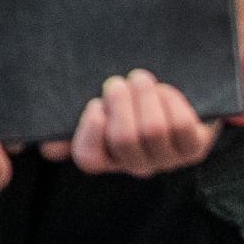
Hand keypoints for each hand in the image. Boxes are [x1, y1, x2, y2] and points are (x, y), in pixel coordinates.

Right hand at [53, 71, 217, 177]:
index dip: (90, 131)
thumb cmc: (127, 98)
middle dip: (120, 102)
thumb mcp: (100, 103)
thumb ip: (71, 117)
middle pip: (124, 139)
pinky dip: (170, 101)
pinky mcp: (193, 150)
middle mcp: (134, 164)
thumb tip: (50, 149)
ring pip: (152, 130)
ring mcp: (165, 159)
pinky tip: (164, 91)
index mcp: (105, 156)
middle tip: (119, 82)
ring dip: (144, 95)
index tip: (96, 104)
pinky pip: (180, 125)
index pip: (89, 158)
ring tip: (140, 79)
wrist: (175, 91)